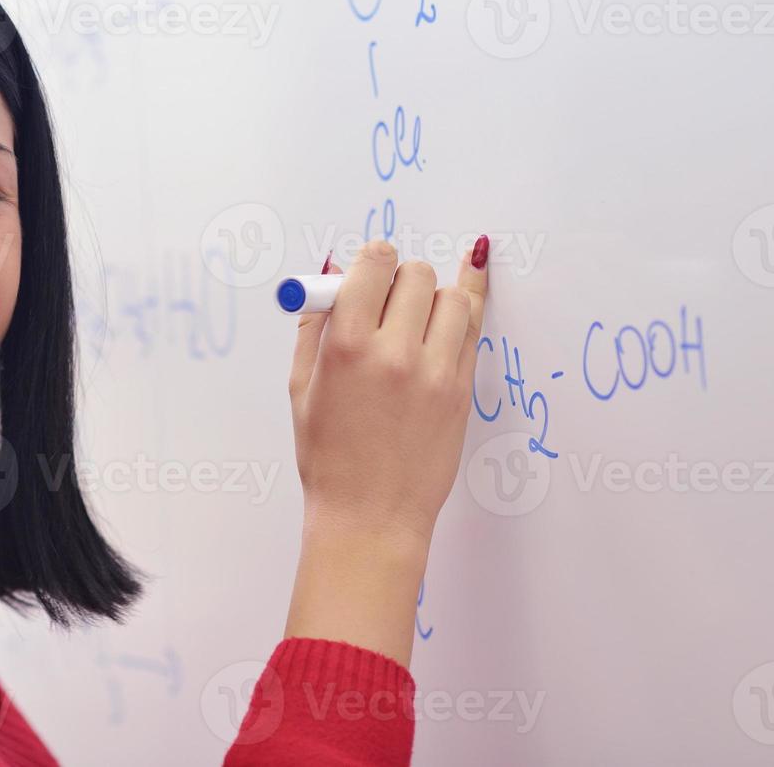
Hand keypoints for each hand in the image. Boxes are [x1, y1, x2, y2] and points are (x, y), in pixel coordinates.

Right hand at [289, 239, 488, 544]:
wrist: (370, 515)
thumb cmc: (329, 456)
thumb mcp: (302, 387)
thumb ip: (316, 324)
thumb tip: (332, 274)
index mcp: (348, 347)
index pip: (374, 266)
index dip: (373, 258)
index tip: (371, 265)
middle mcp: (396, 354)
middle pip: (416, 276)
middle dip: (400, 279)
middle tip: (388, 299)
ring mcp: (436, 373)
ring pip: (453, 298)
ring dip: (433, 298)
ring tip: (416, 319)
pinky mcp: (462, 391)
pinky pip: (471, 333)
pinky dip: (459, 319)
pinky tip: (461, 299)